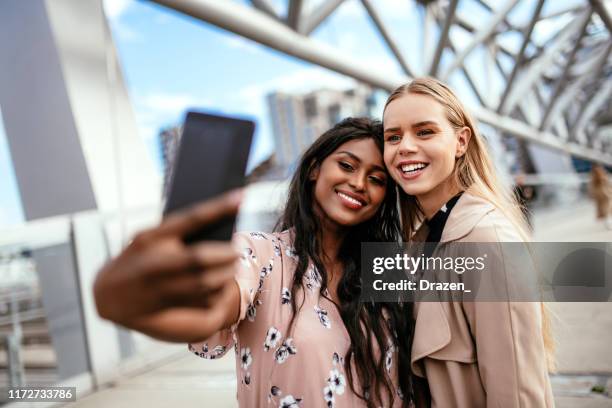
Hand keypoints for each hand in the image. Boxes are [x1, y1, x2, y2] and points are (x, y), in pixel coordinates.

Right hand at [93, 190, 242, 336]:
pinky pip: (203, 301)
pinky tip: (218, 287)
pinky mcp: (169, 306)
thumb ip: (177, 233)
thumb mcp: (149, 238)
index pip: (190, 218)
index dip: (218, 207)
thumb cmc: (137, 260)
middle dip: (227, 254)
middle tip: (236, 252)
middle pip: (201, 257)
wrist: (108, 297)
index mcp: (151, 237)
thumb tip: (219, 229)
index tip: (241, 196)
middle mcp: (154, 262)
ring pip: (206, 282)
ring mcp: (160, 287)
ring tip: (229, 268)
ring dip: (226, 275)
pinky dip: (218, 293)